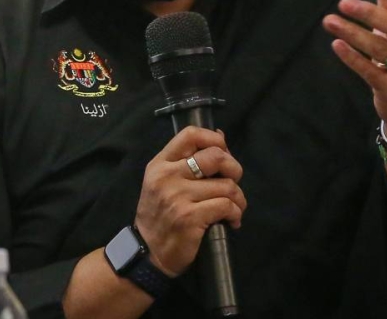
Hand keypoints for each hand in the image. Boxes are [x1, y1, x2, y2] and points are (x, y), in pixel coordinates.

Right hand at [134, 126, 245, 276]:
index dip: (214, 139)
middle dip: (234, 168)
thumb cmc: (159, 215)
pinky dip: (236, 213)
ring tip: (235, 207)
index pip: (190, 135)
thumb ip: (185, 160)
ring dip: (238, 198)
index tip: (224, 152)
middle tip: (233, 181)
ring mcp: (178, 196)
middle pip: (215, 157)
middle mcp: (167, 176)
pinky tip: (231, 220)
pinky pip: (227, 206)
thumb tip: (220, 136)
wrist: (148, 252)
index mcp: (160, 164)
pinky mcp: (191, 217)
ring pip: (227, 185)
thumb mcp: (162, 181)